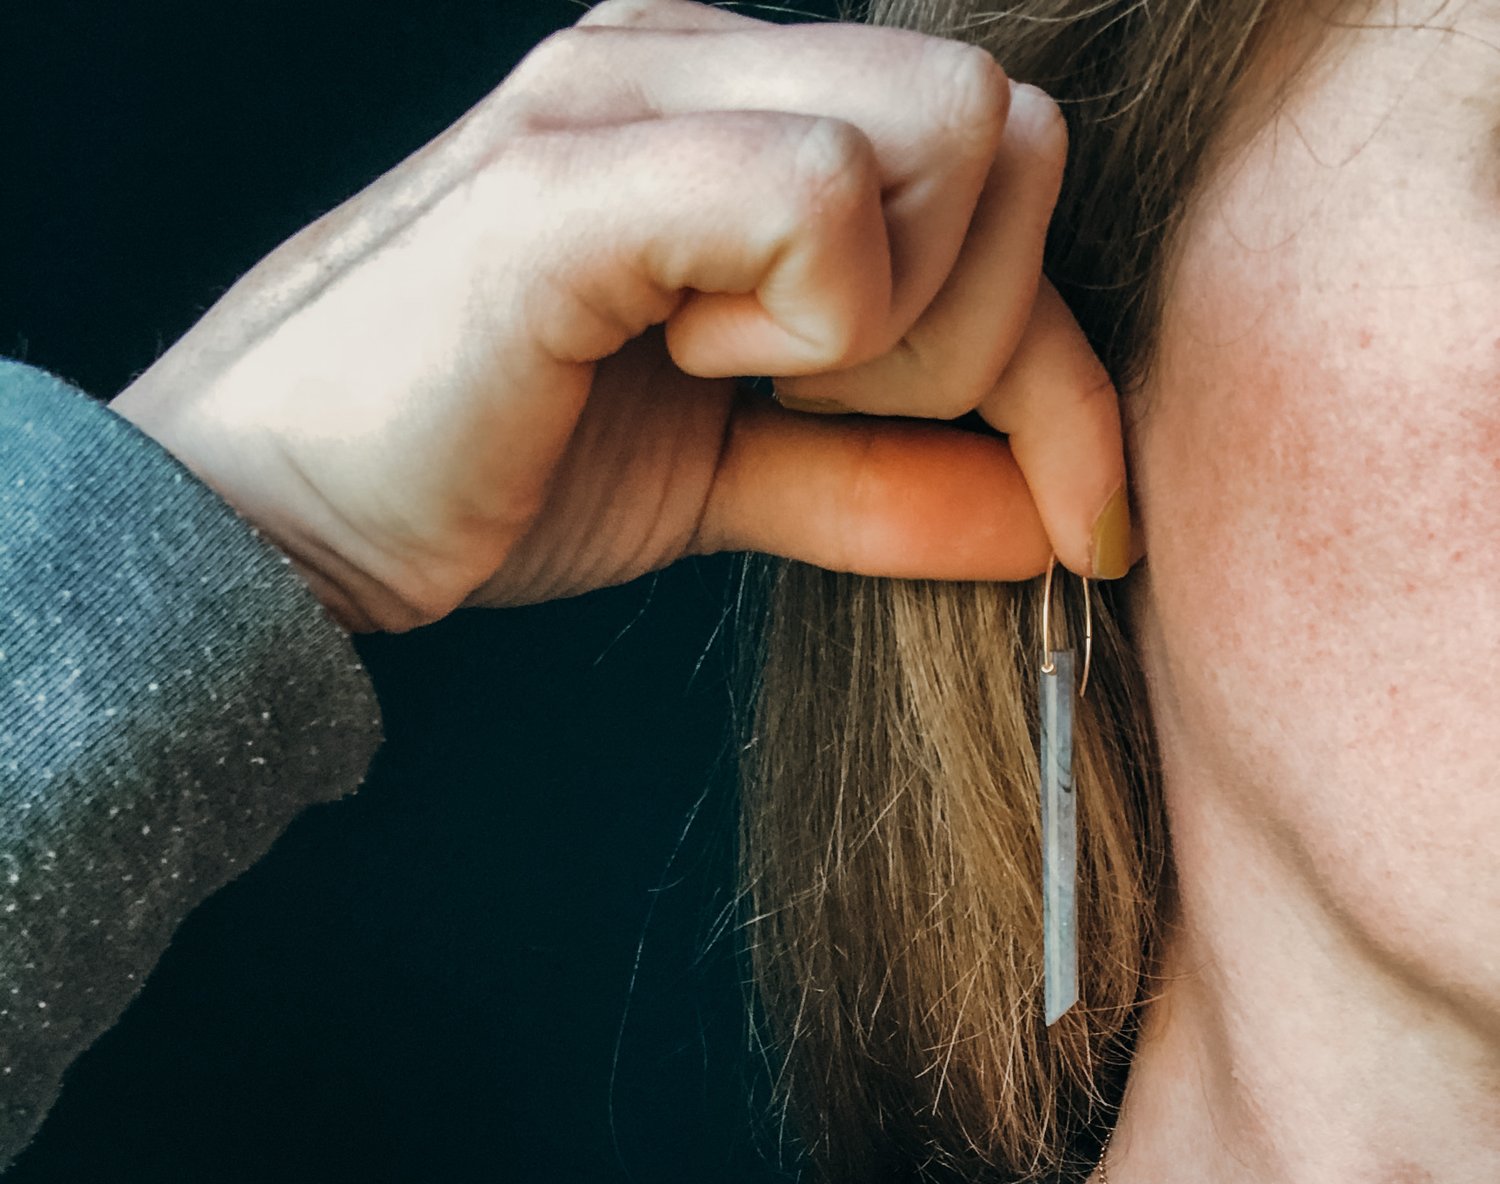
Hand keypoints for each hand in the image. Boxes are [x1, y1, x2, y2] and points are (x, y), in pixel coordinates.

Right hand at [109, 0, 1135, 635]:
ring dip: (898, 327)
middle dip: (983, 336)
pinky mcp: (579, 170)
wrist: (282, 520)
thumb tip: (1055, 521)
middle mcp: (698, 55)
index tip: (1080, 518)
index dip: (1066, 364)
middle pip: (1012, 130)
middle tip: (829, 419)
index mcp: (735, 108)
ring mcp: (635, 87)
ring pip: (954, 133)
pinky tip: (691, 367)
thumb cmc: (486, 480)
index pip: (1004, 173)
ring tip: (736, 385)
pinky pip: (822, 197)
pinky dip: (814, 326)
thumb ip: (889, 485)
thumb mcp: (731, 486)